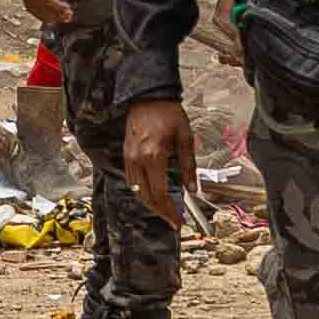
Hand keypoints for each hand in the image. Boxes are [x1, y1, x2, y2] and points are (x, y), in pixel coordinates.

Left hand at [15, 0, 69, 27]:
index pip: (29, 4)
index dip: (42, 14)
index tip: (53, 18)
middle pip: (35, 8)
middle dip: (50, 16)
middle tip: (64, 19)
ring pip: (43, 6)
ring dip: (56, 13)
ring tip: (68, 15)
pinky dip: (57, 6)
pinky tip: (66, 7)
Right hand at [120, 97, 191, 225]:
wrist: (148, 96)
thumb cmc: (168, 113)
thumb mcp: (185, 137)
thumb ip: (189, 165)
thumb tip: (192, 188)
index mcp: (154, 156)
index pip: (160, 193)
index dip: (169, 211)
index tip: (178, 222)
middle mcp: (138, 160)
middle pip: (145, 197)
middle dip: (160, 212)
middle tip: (173, 220)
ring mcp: (129, 158)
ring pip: (136, 190)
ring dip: (150, 203)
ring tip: (165, 209)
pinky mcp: (126, 154)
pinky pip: (132, 180)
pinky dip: (142, 191)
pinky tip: (153, 193)